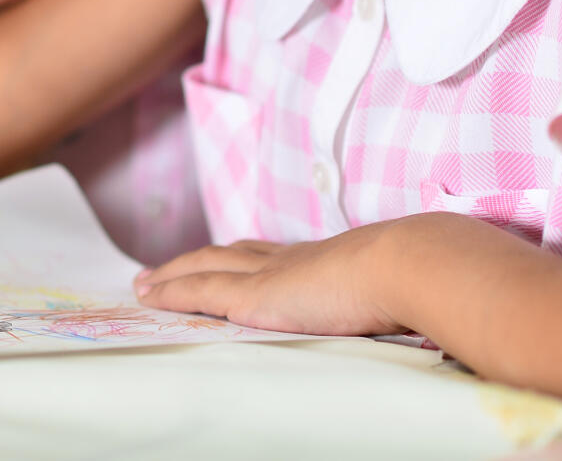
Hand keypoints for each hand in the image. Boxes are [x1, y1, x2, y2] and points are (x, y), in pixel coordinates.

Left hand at [132, 222, 409, 336]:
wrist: (405, 266)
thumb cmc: (414, 280)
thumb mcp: (395, 288)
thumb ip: (386, 296)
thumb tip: (411, 307)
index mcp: (322, 259)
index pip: (272, 255)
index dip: (245, 257)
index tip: (229, 259)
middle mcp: (289, 259)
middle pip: (228, 254)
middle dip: (196, 261)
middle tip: (165, 270)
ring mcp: (268, 274)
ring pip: (204, 267)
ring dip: (172, 273)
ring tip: (147, 283)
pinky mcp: (253, 295)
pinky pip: (198, 291)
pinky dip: (171, 292)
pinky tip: (150, 296)